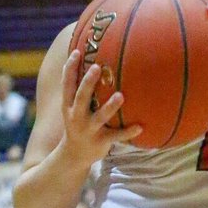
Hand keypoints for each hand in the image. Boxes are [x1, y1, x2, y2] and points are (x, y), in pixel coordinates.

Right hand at [60, 50, 141, 166]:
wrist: (74, 155)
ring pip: (99, 117)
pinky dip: (128, 132)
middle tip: (96, 67)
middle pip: (81, 97)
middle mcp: (76, 117)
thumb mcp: (70, 107)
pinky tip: (140, 127)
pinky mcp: (101, 142)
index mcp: (68, 106)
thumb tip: (78, 56)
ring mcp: (89, 130)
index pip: (66, 85)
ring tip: (121, 95)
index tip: (77, 52)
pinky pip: (116, 136)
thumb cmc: (77, 123)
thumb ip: (75, 87)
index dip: (70, 68)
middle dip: (87, 83)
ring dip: (109, 107)